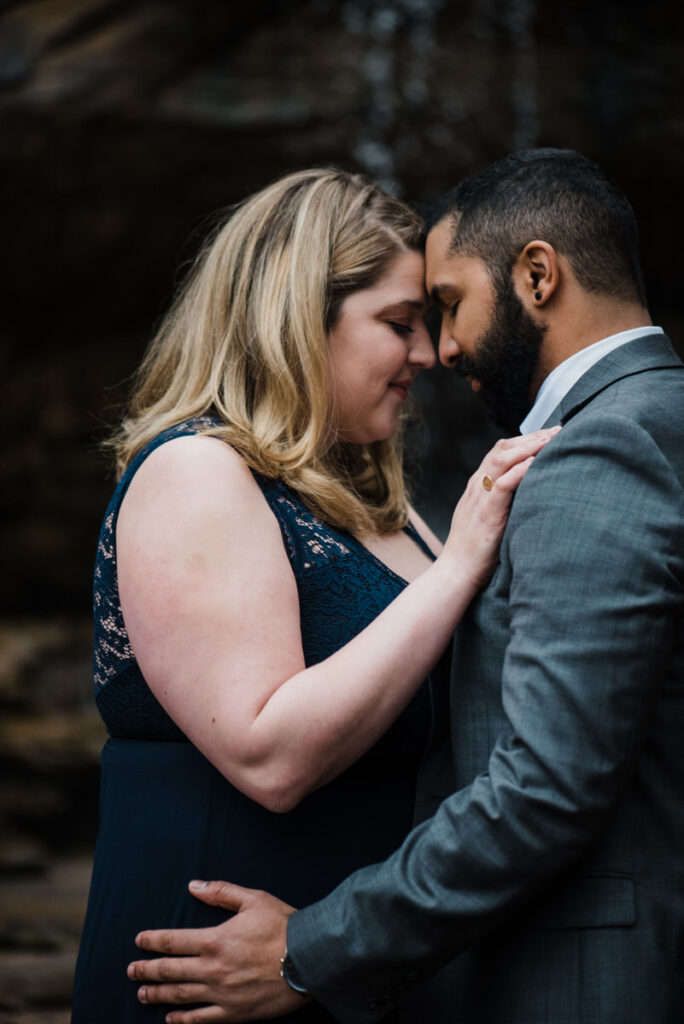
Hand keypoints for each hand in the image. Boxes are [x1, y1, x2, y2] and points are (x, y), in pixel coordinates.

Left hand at [127, 880, 307, 1022]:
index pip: (173, 941)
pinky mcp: (233, 1013)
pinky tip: (170, 1019)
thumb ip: (220, 892)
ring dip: (158, 995)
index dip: (152, 941)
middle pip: (169, 970)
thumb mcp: (253, 899)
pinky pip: (201, 1019)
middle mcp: (212, 969)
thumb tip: (193, 885)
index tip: (138, 941)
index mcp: (215, 939)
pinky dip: (182, 1020)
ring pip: (180, 996)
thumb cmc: (282, 925)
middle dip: (147, 970)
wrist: (308, 959)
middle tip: (131, 970)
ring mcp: (221, 994)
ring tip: (142, 994)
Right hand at [444, 427, 560, 589]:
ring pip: (501, 460)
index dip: (525, 439)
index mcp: (478, 486)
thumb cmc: (477, 549)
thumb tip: (531, 493)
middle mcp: (478, 486)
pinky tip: (536, 463)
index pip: (500, 451)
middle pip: (502, 448)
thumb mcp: (490, 517)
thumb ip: (504, 502)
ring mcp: (480, 498)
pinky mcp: (486, 513)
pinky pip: (502, 484)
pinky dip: (519, 471)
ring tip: (551, 439)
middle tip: (558, 430)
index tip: (549, 434)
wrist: (457, 571)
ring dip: (528, 447)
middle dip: (531, 437)